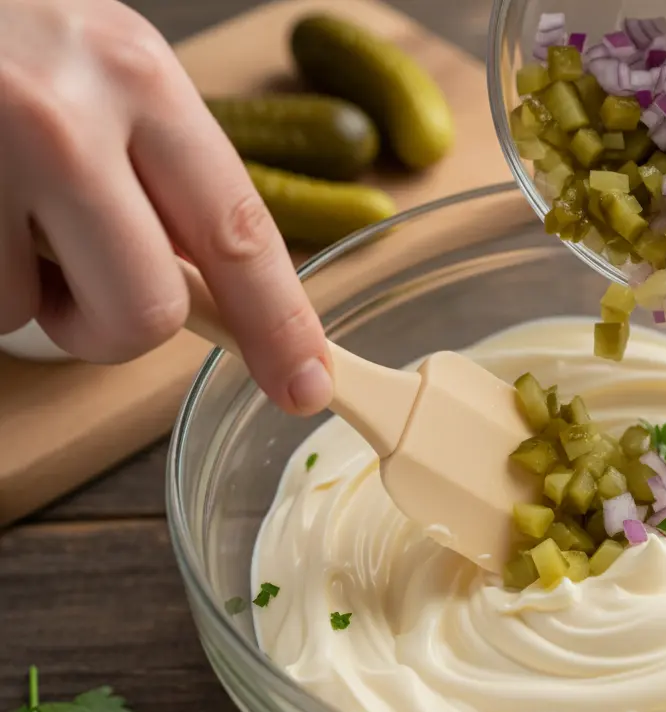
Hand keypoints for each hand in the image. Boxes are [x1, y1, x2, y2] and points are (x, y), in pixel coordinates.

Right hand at [0, 0, 331, 415]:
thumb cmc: (4, 41)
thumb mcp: (103, 73)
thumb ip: (163, 170)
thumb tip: (215, 286)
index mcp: (142, 80)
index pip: (239, 231)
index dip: (279, 324)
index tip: (305, 386)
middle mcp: (70, 114)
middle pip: (148, 308)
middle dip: (113, 329)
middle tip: (73, 286)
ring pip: (38, 316)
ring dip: (23, 294)